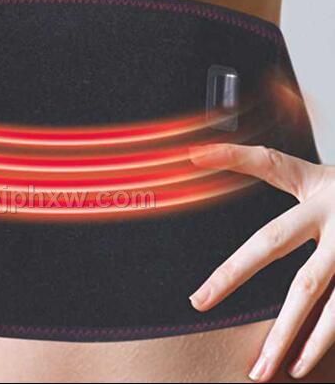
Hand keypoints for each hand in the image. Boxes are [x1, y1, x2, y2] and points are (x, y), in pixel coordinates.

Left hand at [189, 144, 334, 381]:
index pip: (271, 165)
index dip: (235, 156)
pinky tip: (300, 364)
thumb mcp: (325, 181)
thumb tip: (211, 156)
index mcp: (320, 187)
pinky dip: (323, 342)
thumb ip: (281, 173)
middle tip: (198, 300)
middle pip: (273, 240)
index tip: (195, 153)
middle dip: (232, 272)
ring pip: (315, 293)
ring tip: (261, 367)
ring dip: (286, 333)